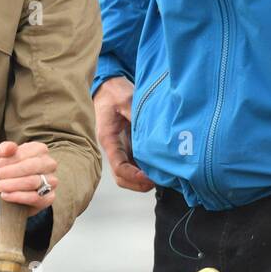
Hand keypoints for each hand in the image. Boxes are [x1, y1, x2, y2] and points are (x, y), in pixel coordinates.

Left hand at [0, 140, 56, 207]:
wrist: (11, 190)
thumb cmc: (8, 170)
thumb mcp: (2, 157)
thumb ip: (4, 149)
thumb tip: (10, 147)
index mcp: (40, 149)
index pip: (24, 154)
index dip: (9, 161)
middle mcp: (50, 164)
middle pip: (31, 167)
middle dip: (11, 172)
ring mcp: (52, 181)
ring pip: (33, 182)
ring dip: (12, 185)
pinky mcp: (49, 197)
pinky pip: (35, 197)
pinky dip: (17, 197)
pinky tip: (5, 195)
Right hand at [93, 76, 154, 192]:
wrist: (109, 87)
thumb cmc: (115, 93)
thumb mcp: (126, 100)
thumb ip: (136, 114)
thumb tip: (151, 129)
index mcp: (109, 140)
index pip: (118, 167)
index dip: (133, 176)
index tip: (149, 178)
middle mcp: (114, 148)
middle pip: (122, 177)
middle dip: (138, 184)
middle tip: (158, 181)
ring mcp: (121, 148)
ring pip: (129, 173)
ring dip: (142, 179)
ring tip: (161, 177)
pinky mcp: (128, 145)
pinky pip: (135, 164)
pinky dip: (145, 169)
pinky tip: (160, 166)